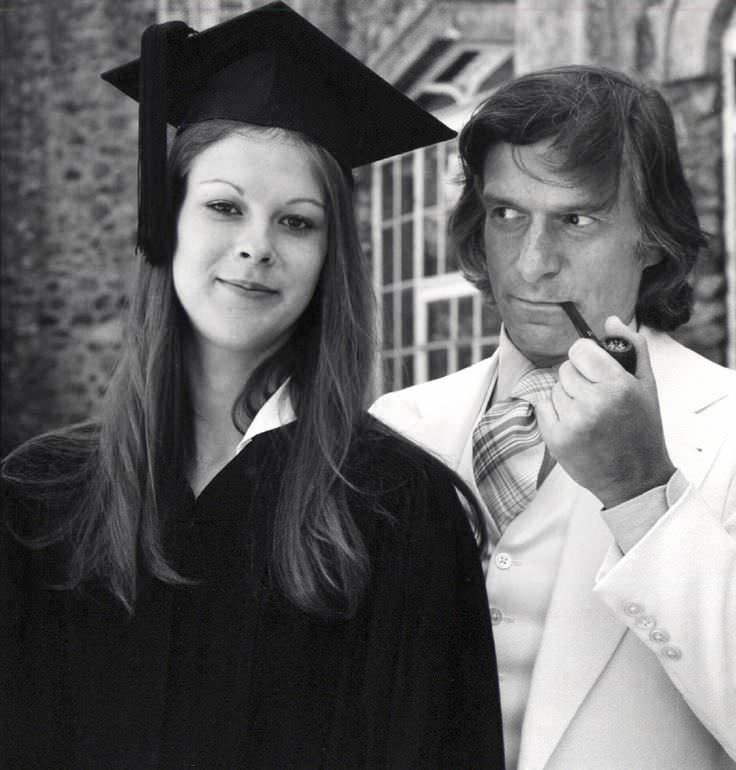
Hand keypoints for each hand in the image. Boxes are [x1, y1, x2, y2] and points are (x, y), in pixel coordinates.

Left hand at [536, 316, 674, 507]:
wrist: (636, 479)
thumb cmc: (642, 428)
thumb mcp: (646, 384)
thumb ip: (631, 347)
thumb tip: (610, 319)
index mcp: (618, 385)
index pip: (579, 349)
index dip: (587, 358)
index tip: (595, 370)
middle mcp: (593, 403)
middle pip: (565, 369)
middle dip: (578, 379)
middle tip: (597, 399)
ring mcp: (572, 422)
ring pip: (554, 388)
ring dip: (567, 397)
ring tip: (589, 415)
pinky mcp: (556, 439)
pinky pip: (542, 407)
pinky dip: (554, 413)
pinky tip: (575, 426)